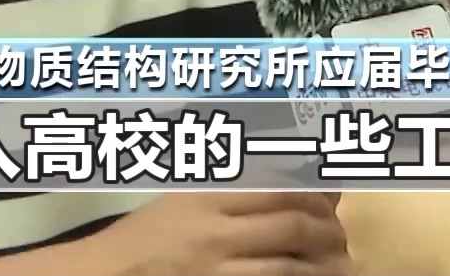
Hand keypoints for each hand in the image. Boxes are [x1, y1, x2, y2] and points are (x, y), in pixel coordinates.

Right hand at [92, 192, 349, 275]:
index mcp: (210, 195)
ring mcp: (217, 268)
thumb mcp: (188, 198)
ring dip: (323, 267)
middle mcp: (215, 229)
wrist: (108, 273)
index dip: (317, 195)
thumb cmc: (149, 236)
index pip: (278, 188)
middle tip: (342, 240)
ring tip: (342, 267)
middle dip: (329, 232)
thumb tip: (297, 182)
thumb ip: (237, 188)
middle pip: (291, 224)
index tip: (335, 202)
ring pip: (287, 265)